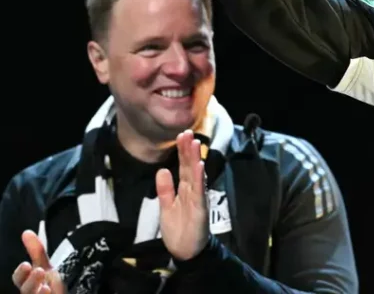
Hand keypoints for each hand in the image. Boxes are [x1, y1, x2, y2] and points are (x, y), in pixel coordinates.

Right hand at [11, 231, 64, 293]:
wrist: (69, 291)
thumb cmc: (53, 282)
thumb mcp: (45, 265)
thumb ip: (36, 251)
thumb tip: (26, 232)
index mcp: (30, 282)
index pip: (19, 278)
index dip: (20, 273)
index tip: (26, 264)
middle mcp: (33, 291)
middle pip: (26, 290)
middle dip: (31, 281)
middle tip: (40, 271)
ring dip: (38, 293)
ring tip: (46, 287)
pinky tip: (51, 292)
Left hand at [156, 130, 209, 260]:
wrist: (186, 251)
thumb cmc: (179, 230)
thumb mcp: (166, 207)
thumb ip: (165, 189)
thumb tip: (162, 170)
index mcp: (184, 190)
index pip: (183, 167)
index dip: (182, 152)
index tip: (180, 135)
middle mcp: (193, 191)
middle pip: (190, 167)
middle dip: (188, 150)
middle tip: (187, 132)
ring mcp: (197, 198)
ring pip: (196, 175)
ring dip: (195, 159)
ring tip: (194, 143)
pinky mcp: (199, 208)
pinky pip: (199, 191)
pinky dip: (200, 178)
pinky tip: (200, 166)